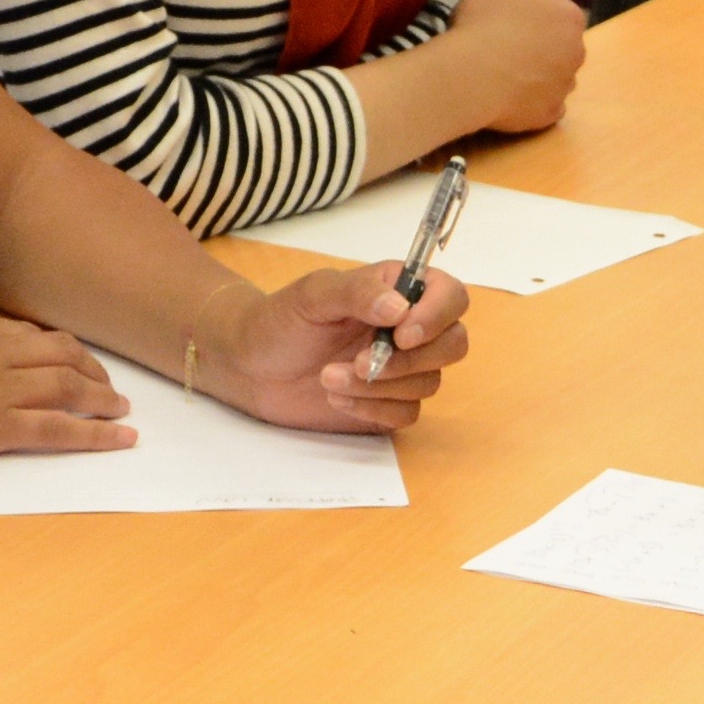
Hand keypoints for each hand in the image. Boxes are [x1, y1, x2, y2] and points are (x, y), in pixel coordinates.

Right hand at [0, 309, 136, 465]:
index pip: (29, 333)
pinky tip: (119, 439)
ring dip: (103, 399)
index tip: (77, 361)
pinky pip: (57, 429)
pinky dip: (96, 435)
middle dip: (93, 370)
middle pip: (61, 353)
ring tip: (122, 411)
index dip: (61, 349)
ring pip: (69, 387)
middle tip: (111, 387)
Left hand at [210, 257, 474, 431]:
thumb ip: (358, 292)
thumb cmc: (279, 320)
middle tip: (360, 362)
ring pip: (428, 383)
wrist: (249, 366)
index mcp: (398, 290)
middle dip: (410, 360)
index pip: (450, 296)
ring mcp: (402, 368)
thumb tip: (400, 308)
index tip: (402, 333)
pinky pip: (406, 413)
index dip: (437, 316)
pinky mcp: (388, 404)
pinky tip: (336, 399)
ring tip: (327, 376)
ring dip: (377, 386)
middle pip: (453, 344)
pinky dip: (372, 409)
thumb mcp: (313, 295)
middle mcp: (408, 328)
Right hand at [428, 0, 586, 135]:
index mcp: (571, 18)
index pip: (558, 10)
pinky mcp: (549, 115)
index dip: (532, 11)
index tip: (507, 16)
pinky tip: (509, 93)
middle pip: (559, 43)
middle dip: (539, 41)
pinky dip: (532, 99)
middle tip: (502, 41)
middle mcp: (577, 53)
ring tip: (503, 68)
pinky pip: (545, 104)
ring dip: (537, 71)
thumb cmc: (487, 21)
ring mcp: (565, 87)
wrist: (468, 77)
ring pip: (555, 73)